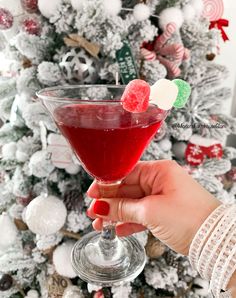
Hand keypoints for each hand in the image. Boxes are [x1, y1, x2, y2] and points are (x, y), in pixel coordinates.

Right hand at [87, 160, 220, 254]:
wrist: (215, 240)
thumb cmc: (190, 218)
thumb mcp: (151, 211)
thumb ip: (123, 208)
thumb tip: (101, 207)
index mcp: (159, 171)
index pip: (126, 173)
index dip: (107, 183)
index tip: (92, 193)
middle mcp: (160, 181)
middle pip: (127, 188)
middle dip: (109, 201)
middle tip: (93, 212)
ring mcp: (162, 197)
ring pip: (132, 203)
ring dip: (116, 213)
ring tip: (100, 224)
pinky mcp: (164, 213)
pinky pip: (141, 215)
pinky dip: (129, 222)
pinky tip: (117, 229)